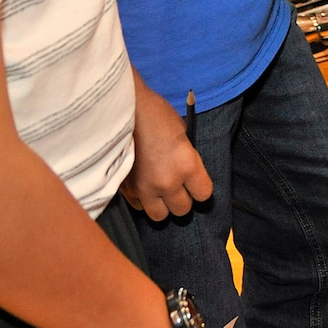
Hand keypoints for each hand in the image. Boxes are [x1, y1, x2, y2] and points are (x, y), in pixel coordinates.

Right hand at [122, 78, 212, 221]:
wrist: (123, 111)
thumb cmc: (156, 114)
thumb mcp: (183, 133)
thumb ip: (187, 157)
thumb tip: (187, 171)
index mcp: (187, 165)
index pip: (204, 194)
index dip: (201, 189)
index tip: (197, 184)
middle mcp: (169, 182)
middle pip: (182, 209)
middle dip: (182, 200)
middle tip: (178, 188)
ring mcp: (146, 189)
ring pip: (160, 216)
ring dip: (162, 205)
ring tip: (160, 192)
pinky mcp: (127, 190)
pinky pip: (139, 207)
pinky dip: (143, 201)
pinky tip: (144, 187)